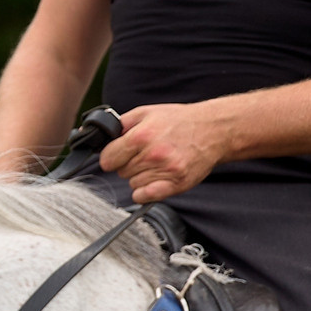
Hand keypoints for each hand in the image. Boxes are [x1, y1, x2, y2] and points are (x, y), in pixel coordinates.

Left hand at [100, 101, 233, 201]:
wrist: (212, 130)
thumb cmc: (178, 121)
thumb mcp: (146, 113)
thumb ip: (120, 124)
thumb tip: (97, 134)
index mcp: (141, 136)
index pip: (108, 159)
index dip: (111, 156)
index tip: (118, 154)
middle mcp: (152, 155)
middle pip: (121, 172)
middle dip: (128, 163)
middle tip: (144, 154)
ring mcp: (165, 171)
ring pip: (133, 184)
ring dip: (139, 176)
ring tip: (155, 162)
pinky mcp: (176, 184)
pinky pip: (145, 197)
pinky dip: (144, 192)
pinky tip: (153, 180)